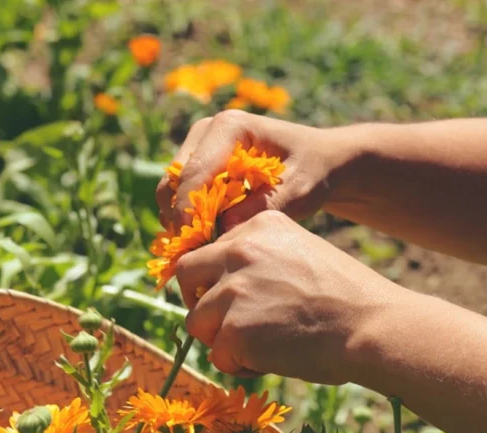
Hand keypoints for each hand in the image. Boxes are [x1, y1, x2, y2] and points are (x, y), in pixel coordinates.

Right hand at [155, 110, 336, 230]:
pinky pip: (177, 195)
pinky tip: (207, 238)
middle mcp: (207, 130)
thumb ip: (263, 207)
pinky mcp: (196, 163)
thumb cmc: (312, 172)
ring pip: (170, 189)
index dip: (189, 212)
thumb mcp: (299, 191)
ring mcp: (198, 145)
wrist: (317, 161)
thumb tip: (223, 228)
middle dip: (181, 217)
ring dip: (181, 219)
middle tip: (198, 252)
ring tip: (204, 247)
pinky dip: (186, 217)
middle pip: (174, 179)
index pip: (195, 173)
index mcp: (230, 127)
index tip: (196, 245)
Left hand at [175, 210, 402, 383]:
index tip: (231, 299)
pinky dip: (240, 366)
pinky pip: (218, 356)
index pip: (206, 250)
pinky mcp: (235, 330)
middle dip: (200, 303)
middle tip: (227, 325)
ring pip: (197, 321)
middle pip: (186, 276)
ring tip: (261, 346)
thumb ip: (259, 259)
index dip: (213, 279)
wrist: (373, 327)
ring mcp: (234, 290)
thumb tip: (218, 284)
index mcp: (257, 226)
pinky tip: (271, 360)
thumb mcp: (300, 253)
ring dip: (222, 339)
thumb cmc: (345, 299)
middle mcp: (239, 250)